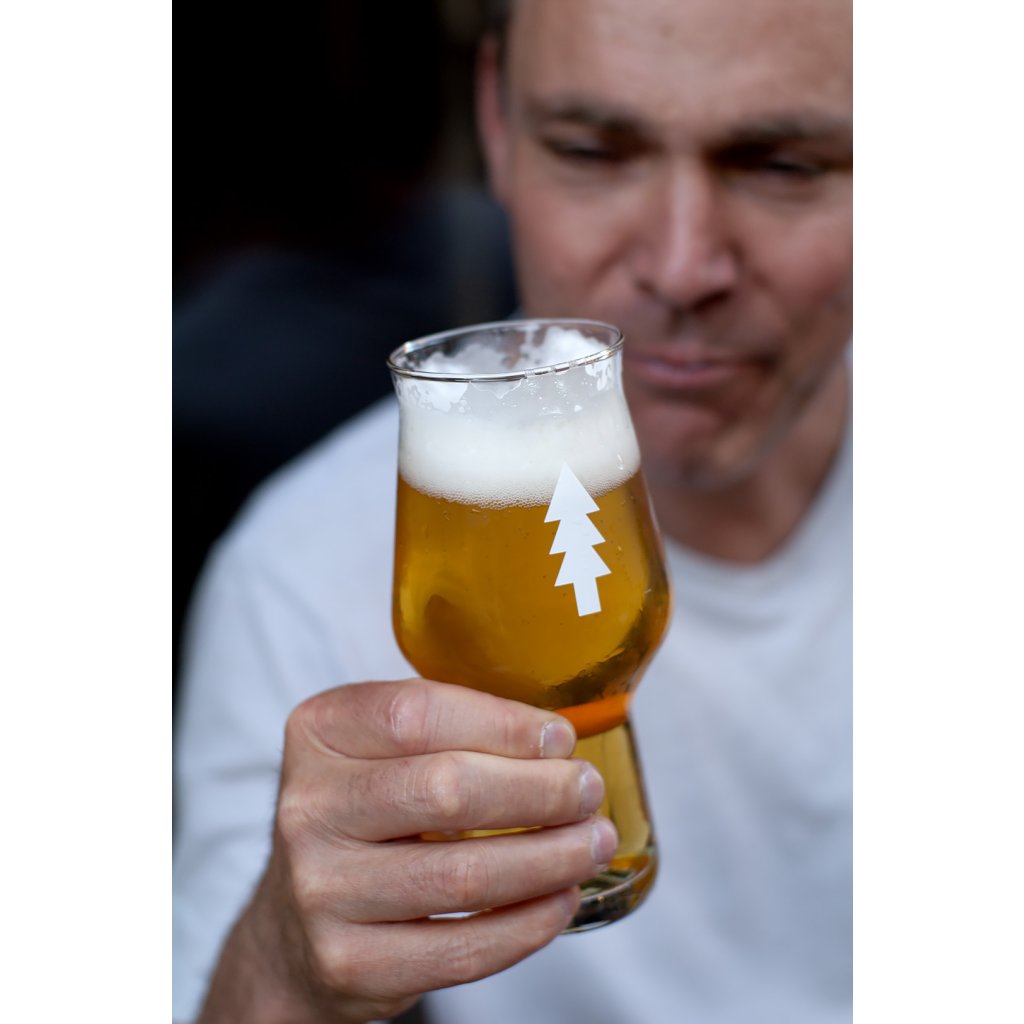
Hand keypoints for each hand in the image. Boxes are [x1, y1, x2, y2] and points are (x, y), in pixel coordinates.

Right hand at [198, 678, 617, 1022]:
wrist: (294, 928)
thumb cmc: (362, 817)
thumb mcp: (378, 752)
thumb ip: (447, 730)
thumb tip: (554, 741)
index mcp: (319, 733)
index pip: (417, 712)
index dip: (502, 722)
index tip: (559, 737)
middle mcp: (309, 808)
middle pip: (446, 790)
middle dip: (540, 790)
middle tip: (587, 791)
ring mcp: (322, 891)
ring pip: (462, 875)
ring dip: (550, 858)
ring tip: (592, 843)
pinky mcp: (349, 964)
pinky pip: (461, 949)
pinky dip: (527, 924)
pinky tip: (559, 899)